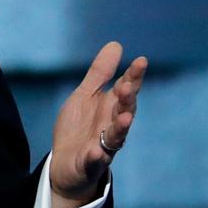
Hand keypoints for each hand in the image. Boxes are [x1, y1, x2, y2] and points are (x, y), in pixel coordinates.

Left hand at [49, 41, 146, 207]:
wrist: (66, 163)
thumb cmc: (79, 127)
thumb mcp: (84, 95)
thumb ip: (99, 73)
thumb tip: (116, 44)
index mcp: (111, 107)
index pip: (126, 90)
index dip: (134, 76)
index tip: (141, 60)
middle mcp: (112, 126)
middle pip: (124, 111)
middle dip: (127, 100)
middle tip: (127, 86)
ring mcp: (104, 146)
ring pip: (116, 137)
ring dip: (121, 128)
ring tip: (124, 118)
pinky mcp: (90, 163)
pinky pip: (94, 160)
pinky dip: (95, 157)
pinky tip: (95, 152)